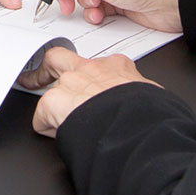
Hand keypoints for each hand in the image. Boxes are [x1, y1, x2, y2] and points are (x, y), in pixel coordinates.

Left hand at [21, 48, 156, 137]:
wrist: (137, 127)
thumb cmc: (149, 115)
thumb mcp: (154, 97)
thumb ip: (142, 95)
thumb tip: (149, 105)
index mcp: (117, 67)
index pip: (100, 66)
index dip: (93, 78)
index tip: (92, 85)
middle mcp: (90, 70)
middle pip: (60, 59)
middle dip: (48, 68)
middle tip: (41, 76)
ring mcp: (70, 84)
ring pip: (51, 91)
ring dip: (53, 107)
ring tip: (56, 123)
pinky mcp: (54, 103)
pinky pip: (42, 117)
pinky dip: (48, 127)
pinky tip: (59, 136)